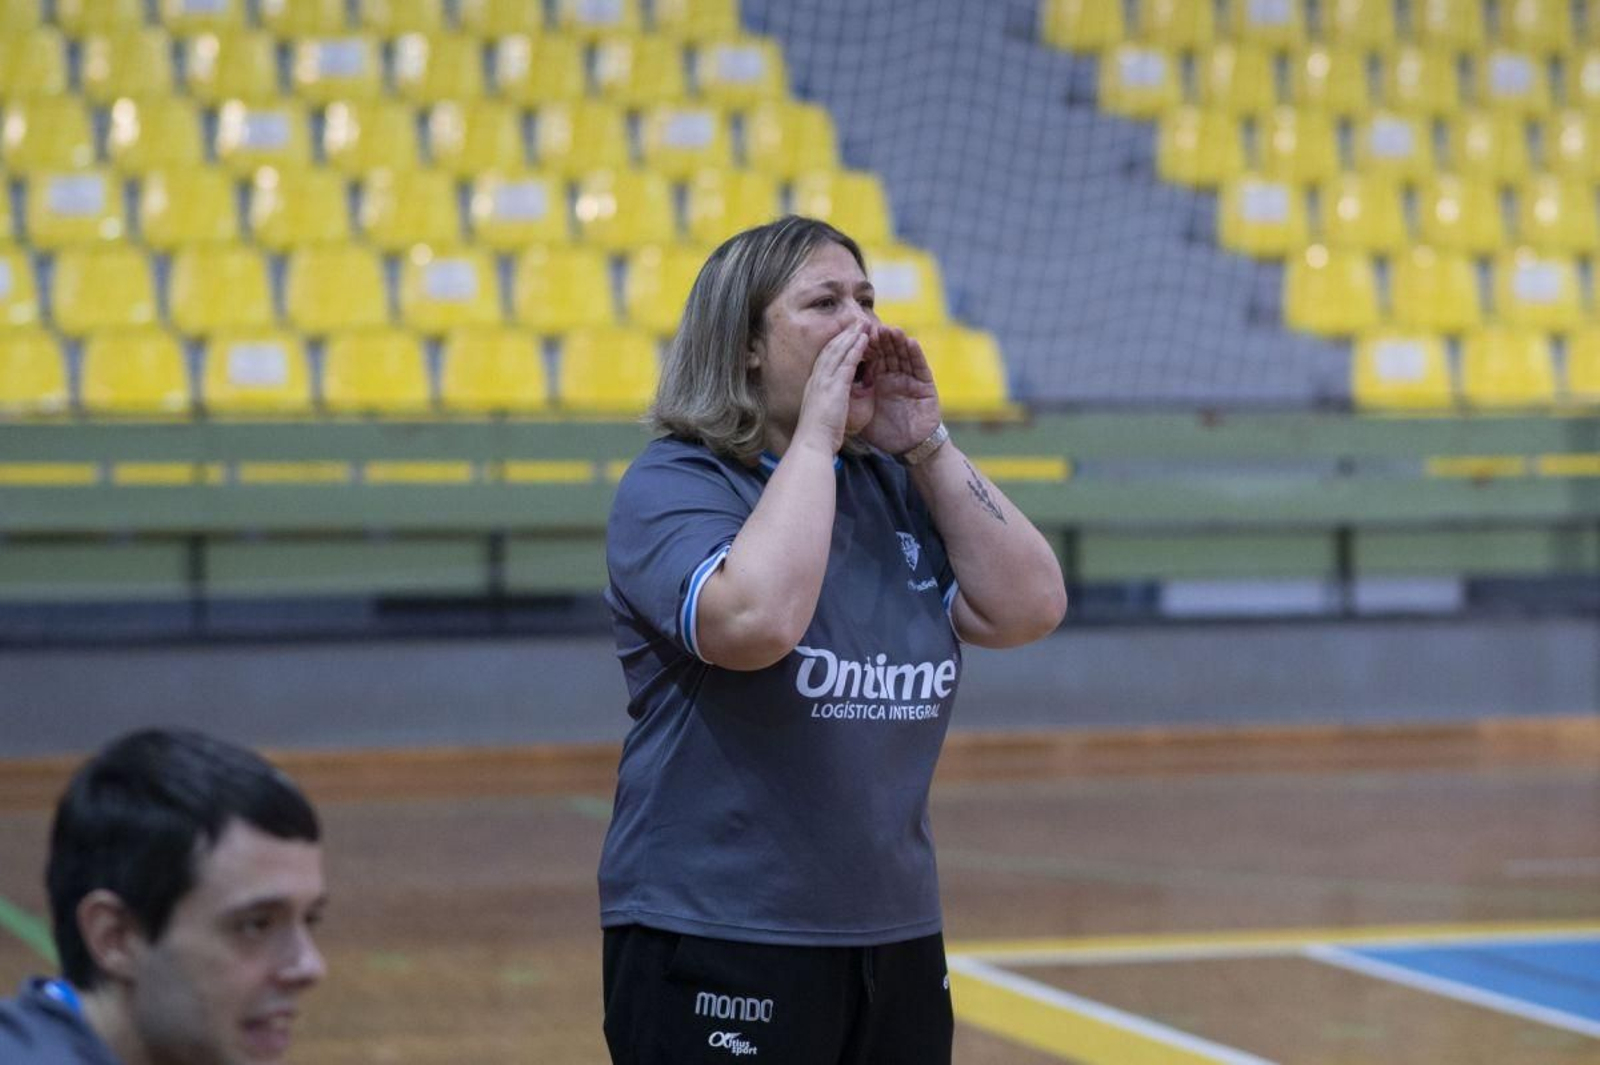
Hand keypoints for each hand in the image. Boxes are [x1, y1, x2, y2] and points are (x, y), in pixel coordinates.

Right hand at [792, 320, 870, 454]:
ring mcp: (824, 381)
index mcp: (813, 386)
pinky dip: (856, 349)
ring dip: (852, 336)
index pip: (824, 359)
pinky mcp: (835, 386)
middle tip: (856, 322)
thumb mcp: (822, 415)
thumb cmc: (817, 436)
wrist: (811, 443)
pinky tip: (865, 340)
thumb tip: (834, 404)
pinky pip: (847, 362)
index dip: (835, 345)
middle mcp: (817, 379)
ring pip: (839, 351)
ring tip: (863, 324)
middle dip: (844, 334)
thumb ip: (829, 404)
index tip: (845, 336)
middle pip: (831, 349)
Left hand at [860, 325, 940, 455]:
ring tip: (891, 329)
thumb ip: (850, 395)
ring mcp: (911, 379)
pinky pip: (920, 367)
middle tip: (872, 325)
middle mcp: (895, 376)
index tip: (855, 331)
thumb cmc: (884, 432)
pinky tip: (911, 342)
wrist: (906, 448)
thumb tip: (828, 384)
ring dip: (898, 341)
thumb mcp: (862, 411)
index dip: (864, 344)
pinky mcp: (925, 386)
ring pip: (903, 355)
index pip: (871, 356)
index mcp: (879, 379)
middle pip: (887, 351)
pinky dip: (916, 355)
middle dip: (880, 338)